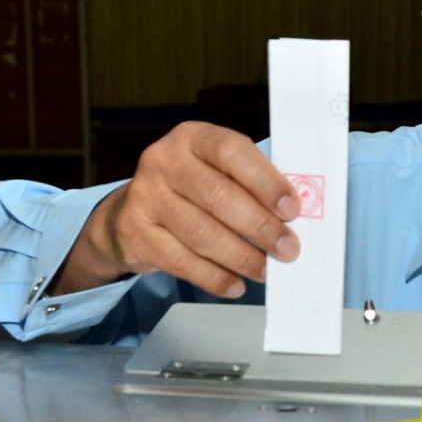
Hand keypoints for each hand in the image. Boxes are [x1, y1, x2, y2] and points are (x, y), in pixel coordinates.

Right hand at [55, 122, 300, 297]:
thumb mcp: (215, 170)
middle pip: (218, 196)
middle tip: (287, 249)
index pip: (232, 152)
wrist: (129, 212)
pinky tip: (236, 285)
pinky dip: (214, 277)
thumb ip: (248, 184)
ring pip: (201, 233)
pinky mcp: (134, 234)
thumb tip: (290, 217)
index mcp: (192, 137)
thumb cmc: (190, 188)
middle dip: (260, 227)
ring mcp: (144, 197)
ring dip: (241, 257)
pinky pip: (181, 261)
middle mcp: (163, 161)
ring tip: (265, 270)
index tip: (292, 209)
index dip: (265, 182)